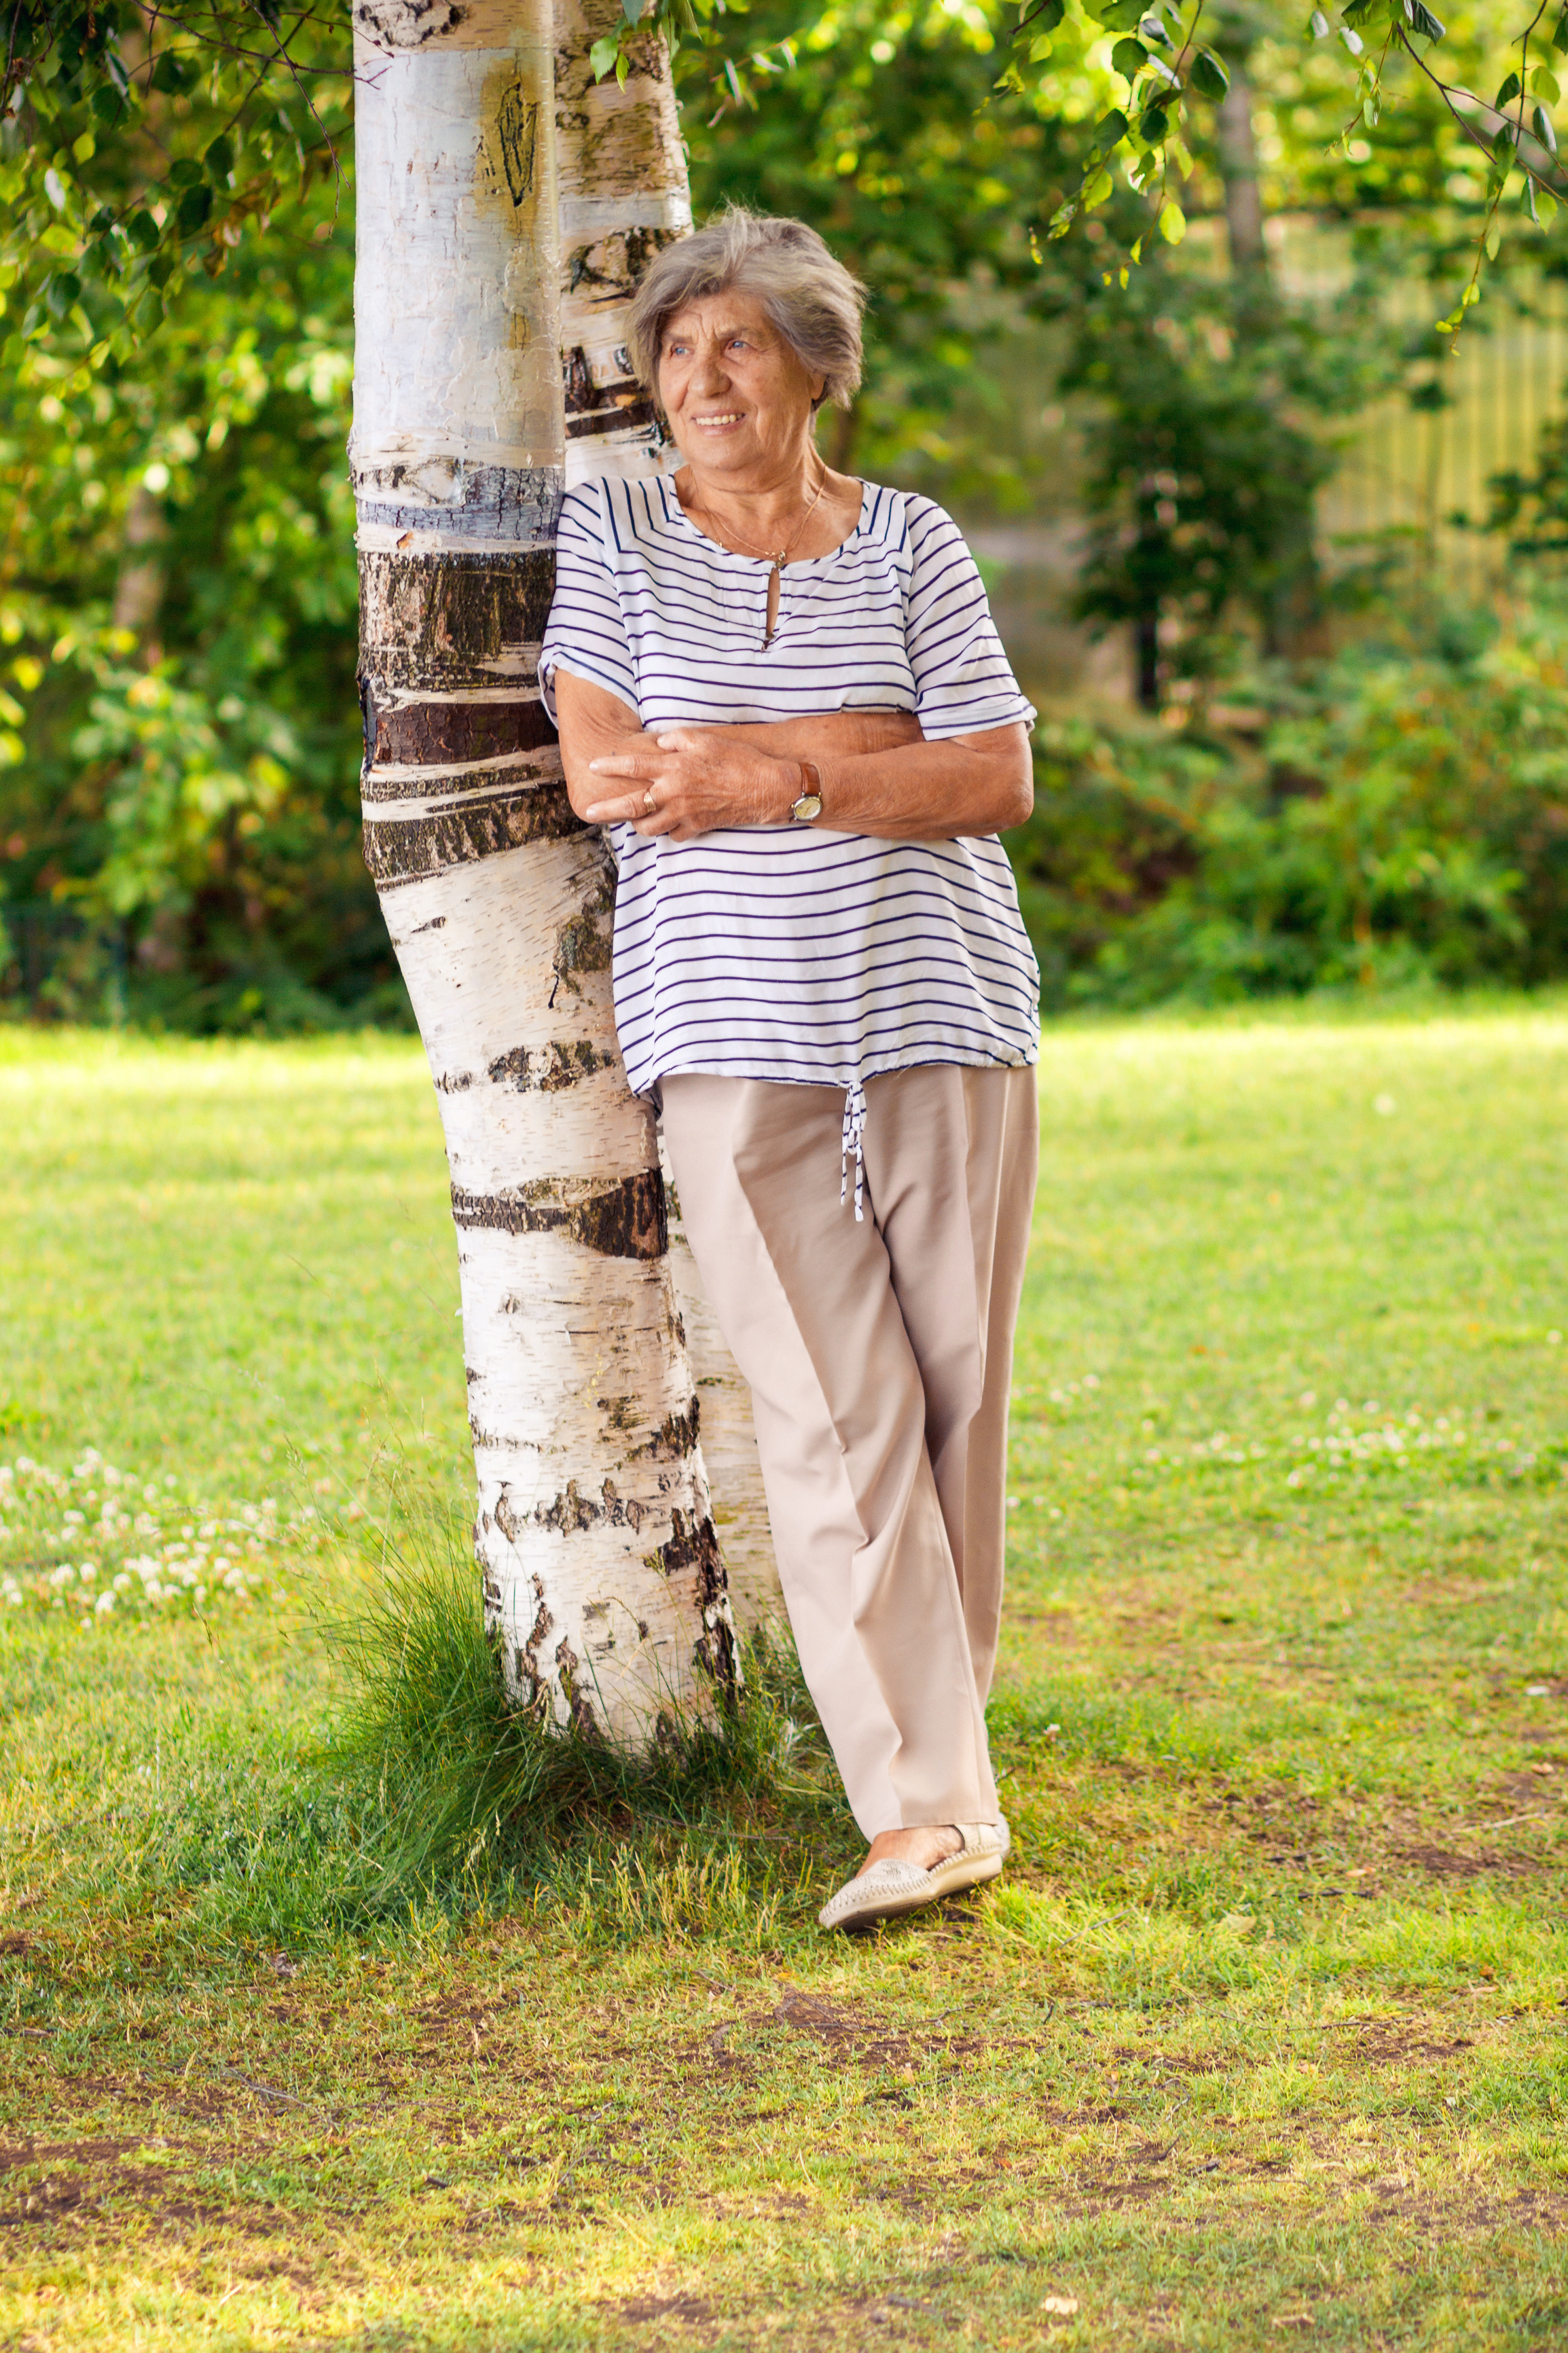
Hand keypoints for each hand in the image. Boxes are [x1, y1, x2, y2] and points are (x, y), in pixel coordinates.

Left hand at [581, 725, 800, 839]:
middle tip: (589, 813)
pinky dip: (668, 830)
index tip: (593, 767)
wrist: (767, 788)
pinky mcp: (697, 828)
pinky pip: (673, 834)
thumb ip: (678, 739)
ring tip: (633, 819)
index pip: (634, 766)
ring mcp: (685, 814)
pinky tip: (668, 823)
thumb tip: (660, 744)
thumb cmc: (738, 759)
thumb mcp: (707, 738)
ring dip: (638, 823)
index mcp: (675, 767)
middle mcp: (675, 792)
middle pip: (631, 805)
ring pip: (649, 827)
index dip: (611, 767)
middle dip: (607, 810)